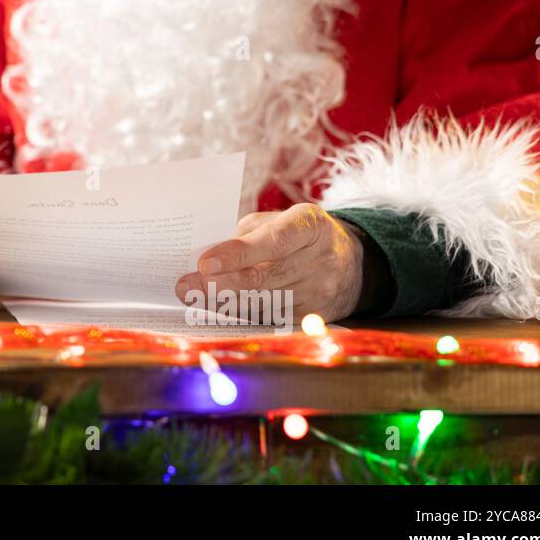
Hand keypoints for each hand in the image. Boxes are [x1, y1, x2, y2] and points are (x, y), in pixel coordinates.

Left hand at [174, 203, 364, 322]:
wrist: (352, 264)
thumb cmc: (300, 236)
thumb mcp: (282, 220)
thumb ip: (248, 233)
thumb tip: (210, 257)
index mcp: (310, 225)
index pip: (273, 240)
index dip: (238, 253)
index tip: (205, 262)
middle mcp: (320, 259)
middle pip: (266, 277)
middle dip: (221, 283)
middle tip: (187, 286)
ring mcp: (321, 292)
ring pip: (264, 302)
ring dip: (225, 303)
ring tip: (193, 298)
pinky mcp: (316, 317)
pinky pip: (272, 319)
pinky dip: (242, 315)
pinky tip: (218, 310)